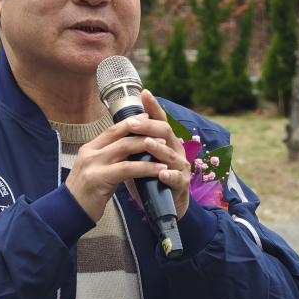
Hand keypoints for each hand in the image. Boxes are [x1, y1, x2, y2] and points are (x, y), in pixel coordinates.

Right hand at [65, 90, 189, 222]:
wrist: (69, 211)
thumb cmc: (86, 194)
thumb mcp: (96, 170)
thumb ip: (109, 159)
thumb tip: (130, 151)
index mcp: (89, 149)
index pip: (112, 129)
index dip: (131, 122)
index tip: (148, 118)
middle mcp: (90, 153)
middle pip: (119, 134)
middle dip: (142, 131)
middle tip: (161, 131)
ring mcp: (93, 164)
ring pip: (124, 148)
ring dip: (147, 146)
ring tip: (165, 147)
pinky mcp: (98, 179)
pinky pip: (127, 169)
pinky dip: (146, 167)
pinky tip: (159, 169)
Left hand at [123, 90, 190, 219]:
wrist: (167, 206)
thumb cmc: (152, 180)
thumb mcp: (141, 159)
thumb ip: (134, 145)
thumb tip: (117, 128)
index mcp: (165, 142)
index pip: (159, 120)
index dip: (153, 106)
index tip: (144, 92)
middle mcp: (175, 150)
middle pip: (165, 131)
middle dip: (149, 126)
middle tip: (133, 122)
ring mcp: (180, 167)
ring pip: (171, 154)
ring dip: (158, 148)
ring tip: (147, 143)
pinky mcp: (181, 184)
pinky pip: (176, 178)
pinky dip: (169, 175)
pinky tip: (162, 173)